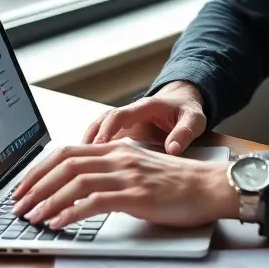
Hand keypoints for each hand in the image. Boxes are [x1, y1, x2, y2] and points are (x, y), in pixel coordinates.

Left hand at [10, 141, 236, 228]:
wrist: (209, 187)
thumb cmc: (177, 184)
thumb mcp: (139, 171)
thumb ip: (113, 174)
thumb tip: (82, 189)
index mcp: (117, 150)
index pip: (68, 152)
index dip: (40, 168)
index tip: (23, 186)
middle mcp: (119, 157)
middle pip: (65, 163)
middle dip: (36, 184)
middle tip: (18, 204)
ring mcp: (127, 175)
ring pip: (75, 181)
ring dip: (47, 200)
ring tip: (32, 216)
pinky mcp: (136, 196)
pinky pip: (94, 202)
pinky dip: (70, 213)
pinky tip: (58, 223)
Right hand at [82, 81, 206, 155]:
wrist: (183, 100)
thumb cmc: (187, 110)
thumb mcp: (193, 120)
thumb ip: (184, 132)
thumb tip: (173, 149)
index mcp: (145, 107)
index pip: (119, 116)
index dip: (107, 130)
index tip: (99, 145)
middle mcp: (130, 113)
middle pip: (100, 123)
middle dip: (88, 140)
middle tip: (76, 160)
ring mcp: (124, 122)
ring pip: (97, 130)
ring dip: (85, 146)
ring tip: (75, 166)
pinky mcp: (123, 131)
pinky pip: (102, 138)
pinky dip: (91, 150)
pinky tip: (84, 167)